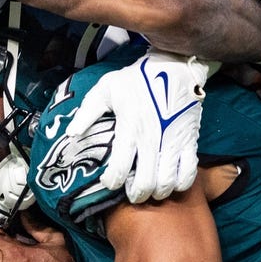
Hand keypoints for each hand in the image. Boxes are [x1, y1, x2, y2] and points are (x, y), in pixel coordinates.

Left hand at [66, 52, 212, 203]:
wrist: (174, 67)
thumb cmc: (137, 79)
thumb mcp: (106, 89)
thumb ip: (87, 113)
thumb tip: (71, 135)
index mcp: (130, 126)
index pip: (121, 166)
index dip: (112, 181)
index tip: (108, 183)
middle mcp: (152, 138)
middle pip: (145, 181)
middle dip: (136, 194)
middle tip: (131, 194)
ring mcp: (173, 141)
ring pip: (167, 182)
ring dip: (157, 193)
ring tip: (150, 192)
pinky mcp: (189, 141)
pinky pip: (189, 172)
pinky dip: (180, 184)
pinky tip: (171, 182)